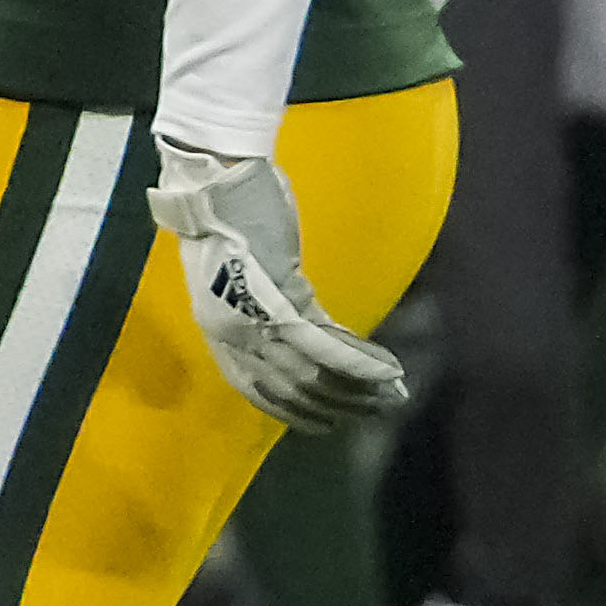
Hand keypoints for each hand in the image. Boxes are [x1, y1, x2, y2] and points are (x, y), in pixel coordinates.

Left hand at [151, 149, 402, 429]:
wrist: (217, 183)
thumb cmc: (229, 218)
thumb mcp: (239, 277)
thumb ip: (264, 306)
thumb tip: (297, 324)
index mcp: (216, 329)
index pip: (254, 388)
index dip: (293, 410)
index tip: (326, 422)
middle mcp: (230, 333)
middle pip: (288, 388)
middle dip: (335, 404)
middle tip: (374, 412)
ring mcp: (251, 319)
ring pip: (308, 373)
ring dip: (355, 388)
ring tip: (389, 396)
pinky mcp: (278, 298)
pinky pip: (323, 342)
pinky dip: (357, 361)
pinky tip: (387, 371)